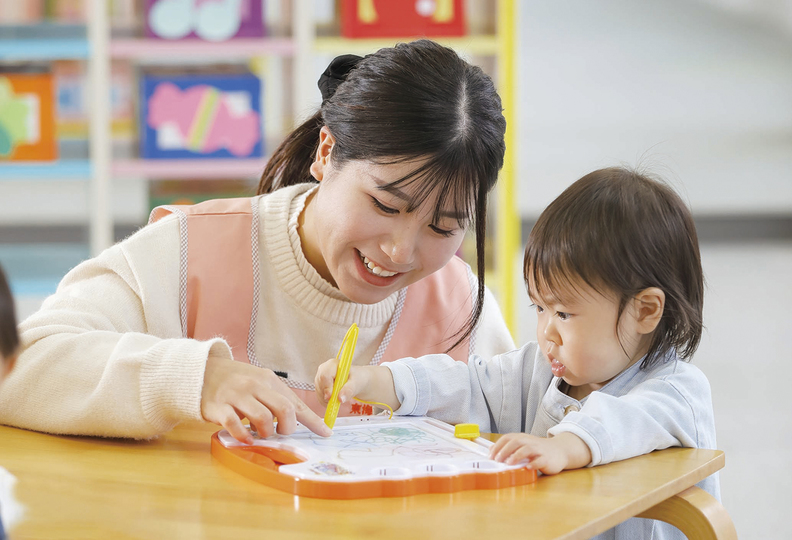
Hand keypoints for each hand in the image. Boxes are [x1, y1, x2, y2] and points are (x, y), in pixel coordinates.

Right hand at [201, 353, 331, 443]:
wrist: (201, 371)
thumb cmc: (235, 381)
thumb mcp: (259, 382)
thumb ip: (276, 397)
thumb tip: (298, 419)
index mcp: (269, 380)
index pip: (296, 403)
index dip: (313, 421)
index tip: (326, 433)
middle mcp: (255, 386)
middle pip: (284, 410)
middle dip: (288, 428)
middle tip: (280, 433)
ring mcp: (236, 396)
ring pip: (263, 418)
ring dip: (266, 433)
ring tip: (260, 434)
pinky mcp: (218, 407)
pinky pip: (235, 425)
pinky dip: (244, 436)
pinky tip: (246, 439)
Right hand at [314, 358, 399, 410]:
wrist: (357, 381)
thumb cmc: (357, 379)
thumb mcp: (356, 384)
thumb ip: (348, 390)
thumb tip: (340, 399)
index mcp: (333, 364)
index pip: (325, 375)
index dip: (327, 387)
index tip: (331, 397)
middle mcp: (324, 369)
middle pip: (320, 384)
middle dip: (327, 394)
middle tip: (337, 400)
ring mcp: (320, 377)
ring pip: (318, 391)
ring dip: (327, 399)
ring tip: (338, 399)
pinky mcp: (319, 385)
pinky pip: (319, 396)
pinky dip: (325, 401)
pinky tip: (334, 400)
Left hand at [488, 432, 591, 474]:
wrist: (559, 451)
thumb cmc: (538, 449)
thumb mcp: (523, 445)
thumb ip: (509, 447)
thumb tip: (491, 450)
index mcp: (522, 438)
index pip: (507, 438)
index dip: (498, 446)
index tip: (490, 455)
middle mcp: (529, 442)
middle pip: (515, 442)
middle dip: (505, 450)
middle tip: (497, 460)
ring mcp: (539, 450)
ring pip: (527, 450)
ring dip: (517, 456)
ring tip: (509, 463)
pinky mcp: (547, 459)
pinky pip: (540, 460)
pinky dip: (533, 464)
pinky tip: (527, 467)